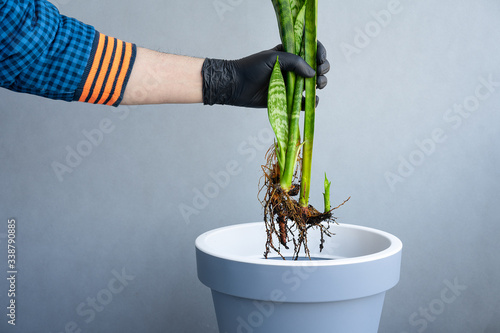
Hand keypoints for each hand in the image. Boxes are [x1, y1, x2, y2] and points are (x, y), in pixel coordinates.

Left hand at [202, 41, 329, 107]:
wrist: (236, 85)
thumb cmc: (252, 67)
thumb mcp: (273, 58)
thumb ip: (294, 62)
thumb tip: (313, 73)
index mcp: (290, 54)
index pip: (311, 50)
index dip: (320, 53)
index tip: (320, 58)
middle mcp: (293, 68)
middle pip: (316, 67)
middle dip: (323, 69)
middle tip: (320, 73)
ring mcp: (291, 84)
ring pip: (313, 84)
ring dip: (320, 84)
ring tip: (318, 86)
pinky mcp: (287, 99)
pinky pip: (304, 102)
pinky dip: (311, 102)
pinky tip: (313, 100)